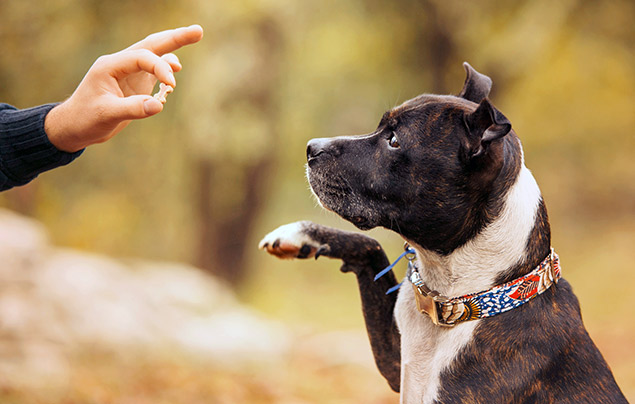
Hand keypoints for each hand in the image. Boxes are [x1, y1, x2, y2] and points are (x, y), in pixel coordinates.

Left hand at [45, 24, 203, 151]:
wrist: (74, 127)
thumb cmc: (86, 119)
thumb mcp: (107, 114)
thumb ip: (133, 108)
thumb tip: (159, 105)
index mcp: (110, 65)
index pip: (142, 57)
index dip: (160, 67)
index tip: (171, 85)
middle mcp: (120, 64)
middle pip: (151, 45)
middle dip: (175, 38)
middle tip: (198, 31)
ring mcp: (128, 73)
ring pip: (154, 55)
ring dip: (173, 49)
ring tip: (194, 36)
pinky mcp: (134, 84)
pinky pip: (154, 71)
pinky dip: (166, 70)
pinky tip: (174, 74)